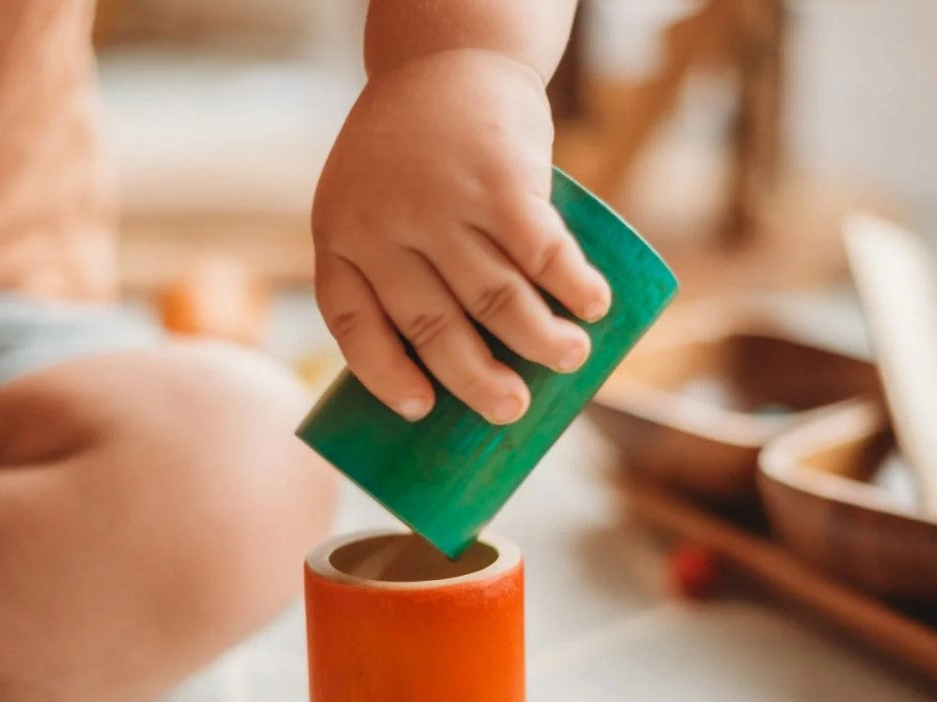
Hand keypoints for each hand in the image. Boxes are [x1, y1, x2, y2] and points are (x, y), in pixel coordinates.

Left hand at [312, 48, 610, 423]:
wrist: (443, 57)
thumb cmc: (410, 155)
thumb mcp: (369, 204)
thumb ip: (397, 271)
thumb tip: (464, 362)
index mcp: (340, 238)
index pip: (354, 326)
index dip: (387, 376)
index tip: (421, 410)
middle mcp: (384, 225)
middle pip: (433, 327)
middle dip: (479, 382)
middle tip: (510, 409)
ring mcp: (442, 203)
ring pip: (496, 299)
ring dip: (542, 342)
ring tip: (571, 359)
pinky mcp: (500, 181)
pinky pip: (543, 255)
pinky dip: (576, 288)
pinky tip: (596, 307)